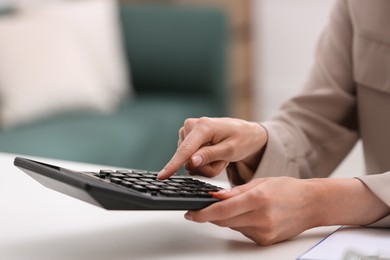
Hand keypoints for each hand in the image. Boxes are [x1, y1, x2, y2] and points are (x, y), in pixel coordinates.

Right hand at [157, 117, 266, 178]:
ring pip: (189, 162)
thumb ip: (209, 155)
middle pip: (188, 160)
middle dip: (206, 167)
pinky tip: (213, 155)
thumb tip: (191, 161)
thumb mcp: (230, 150)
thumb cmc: (242, 139)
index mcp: (203, 126)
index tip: (162, 176)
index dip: (173, 165)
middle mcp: (191, 126)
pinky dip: (204, 163)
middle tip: (223, 160)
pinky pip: (190, 160)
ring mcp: (188, 132)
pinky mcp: (187, 139)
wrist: (245, 133)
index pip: (185, 150)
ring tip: (220, 156)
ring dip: (206, 166)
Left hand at [184, 177, 318, 245]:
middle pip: (224, 221)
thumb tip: (215, 196)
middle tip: (202, 209)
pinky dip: (239, 223)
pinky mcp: (265, 240)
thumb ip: (235, 191)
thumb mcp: (260, 182)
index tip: (190, 213)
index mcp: (258, 199)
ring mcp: (264, 232)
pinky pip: (243, 232)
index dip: (202, 213)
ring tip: (237, 206)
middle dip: (210, 215)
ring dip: (226, 218)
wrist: (312, 204)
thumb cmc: (288, 189)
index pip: (222, 210)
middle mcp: (261, 218)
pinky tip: (249, 215)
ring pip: (232, 227)